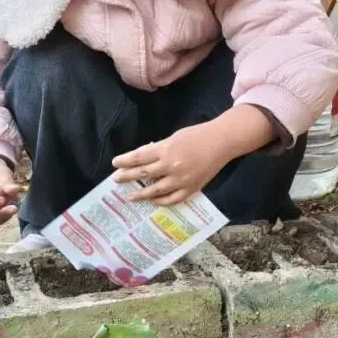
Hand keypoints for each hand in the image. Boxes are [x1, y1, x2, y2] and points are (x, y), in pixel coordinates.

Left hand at [112, 124, 230, 206]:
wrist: (221, 142)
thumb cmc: (197, 135)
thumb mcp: (174, 137)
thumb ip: (159, 148)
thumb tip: (143, 157)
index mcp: (166, 150)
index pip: (139, 157)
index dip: (125, 161)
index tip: (115, 164)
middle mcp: (171, 166)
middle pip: (143, 174)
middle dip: (127, 177)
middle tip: (116, 180)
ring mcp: (181, 180)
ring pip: (155, 191)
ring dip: (141, 194)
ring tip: (130, 196)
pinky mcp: (191, 189)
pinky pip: (172, 199)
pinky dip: (161, 201)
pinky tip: (153, 200)